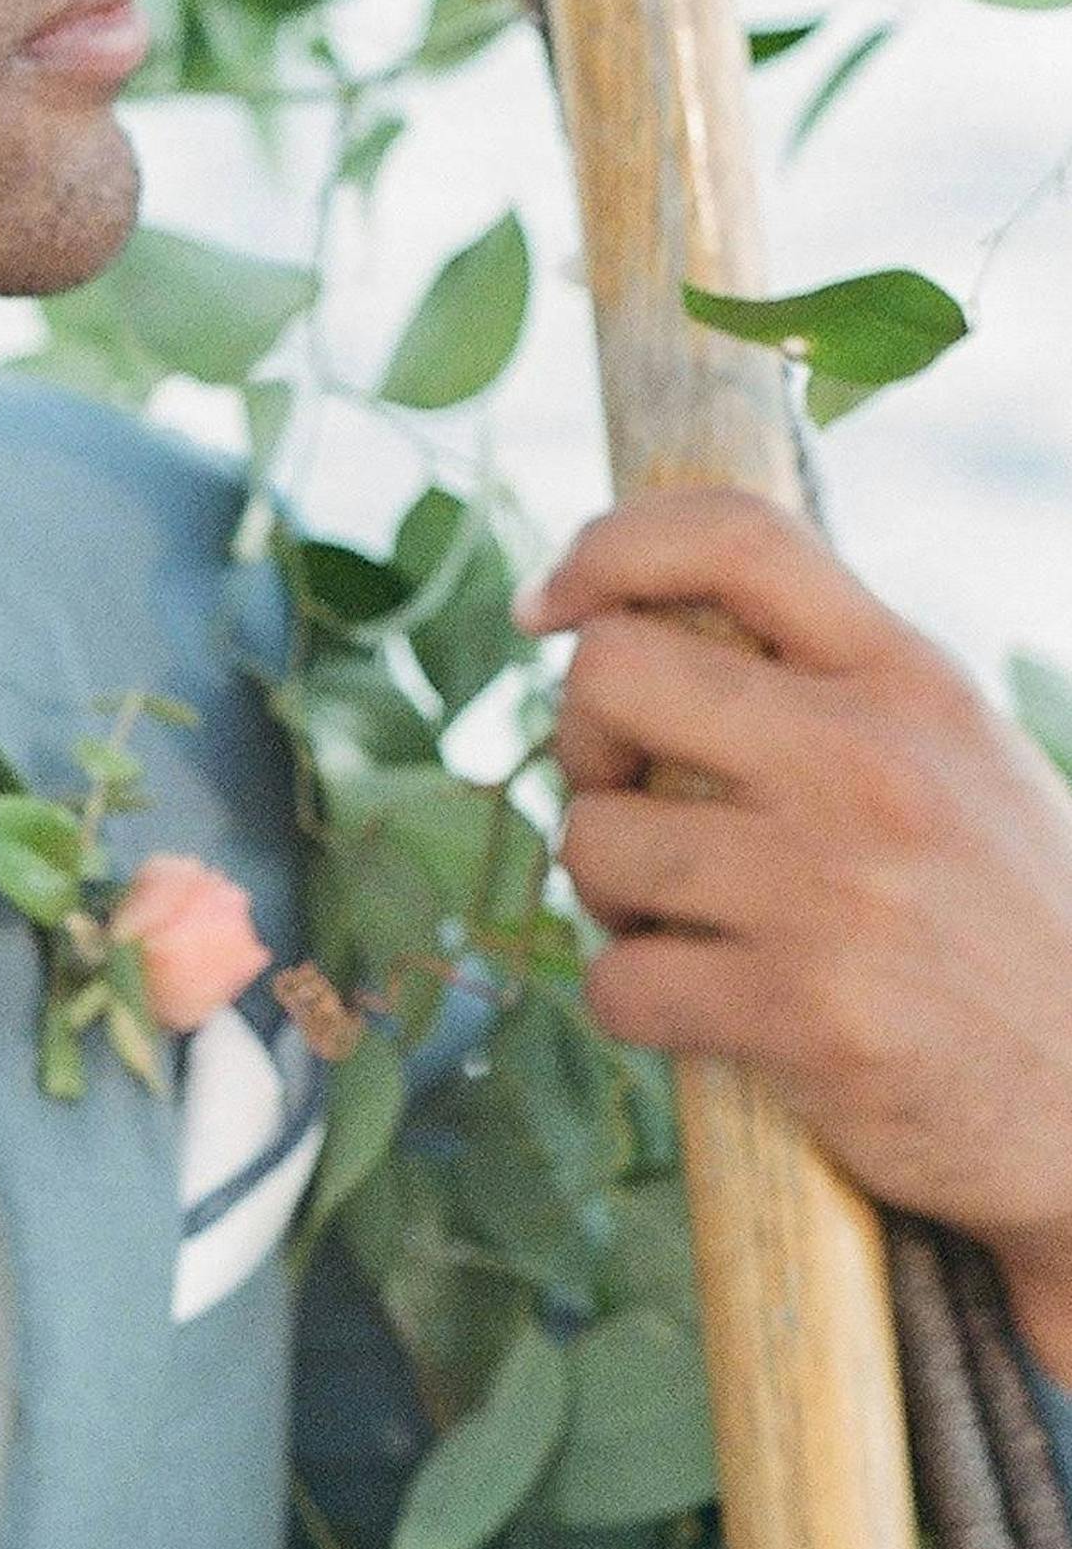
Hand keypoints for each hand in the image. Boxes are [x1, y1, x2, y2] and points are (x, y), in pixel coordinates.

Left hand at [520, 485, 1071, 1380]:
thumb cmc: (1002, 928)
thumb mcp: (958, 760)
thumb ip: (837, 691)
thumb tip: (654, 630)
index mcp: (910, 680)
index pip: (737, 537)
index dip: (607, 549)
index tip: (547, 605)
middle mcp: (869, 760)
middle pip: (610, 674)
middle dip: (583, 746)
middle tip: (632, 808)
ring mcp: (831, 886)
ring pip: (592, 838)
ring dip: (605, 893)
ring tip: (682, 923)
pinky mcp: (799, 1011)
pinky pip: (616, 980)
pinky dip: (633, 1002)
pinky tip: (704, 1010)